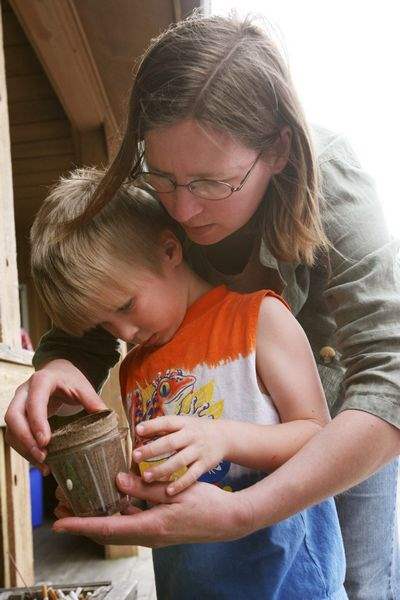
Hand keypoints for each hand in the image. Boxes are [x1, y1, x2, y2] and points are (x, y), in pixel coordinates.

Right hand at [5, 359, 105, 466]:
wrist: (58, 371)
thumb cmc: (70, 379)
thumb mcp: (83, 386)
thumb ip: (93, 401)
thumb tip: (108, 419)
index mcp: (42, 380)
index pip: (34, 401)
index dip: (37, 422)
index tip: (46, 441)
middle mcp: (24, 391)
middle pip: (13, 417)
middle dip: (25, 439)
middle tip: (43, 456)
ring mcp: (18, 404)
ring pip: (11, 429)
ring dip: (24, 448)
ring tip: (44, 464)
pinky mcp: (18, 417)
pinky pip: (14, 436)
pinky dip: (24, 450)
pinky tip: (41, 462)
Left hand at [52, 472, 253, 547]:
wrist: (227, 521)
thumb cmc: (205, 504)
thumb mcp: (175, 491)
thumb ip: (145, 487)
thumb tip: (117, 481)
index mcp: (150, 528)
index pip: (106, 528)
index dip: (80, 525)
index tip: (58, 524)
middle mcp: (147, 536)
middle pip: (105, 531)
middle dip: (80, 521)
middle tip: (59, 509)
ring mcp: (152, 534)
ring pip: (115, 528)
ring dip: (94, 517)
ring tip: (76, 503)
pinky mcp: (157, 528)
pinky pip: (128, 523)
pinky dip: (114, 513)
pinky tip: (109, 498)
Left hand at [133, 416, 227, 493]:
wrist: (223, 437)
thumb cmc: (195, 430)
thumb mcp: (182, 423)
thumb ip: (164, 428)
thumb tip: (139, 430)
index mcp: (183, 423)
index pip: (166, 422)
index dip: (152, 426)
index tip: (138, 430)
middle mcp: (191, 436)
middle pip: (170, 442)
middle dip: (152, 449)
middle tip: (135, 456)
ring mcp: (198, 450)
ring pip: (179, 461)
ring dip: (162, 469)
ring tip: (146, 477)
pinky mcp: (204, 465)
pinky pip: (191, 475)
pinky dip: (180, 483)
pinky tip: (168, 491)